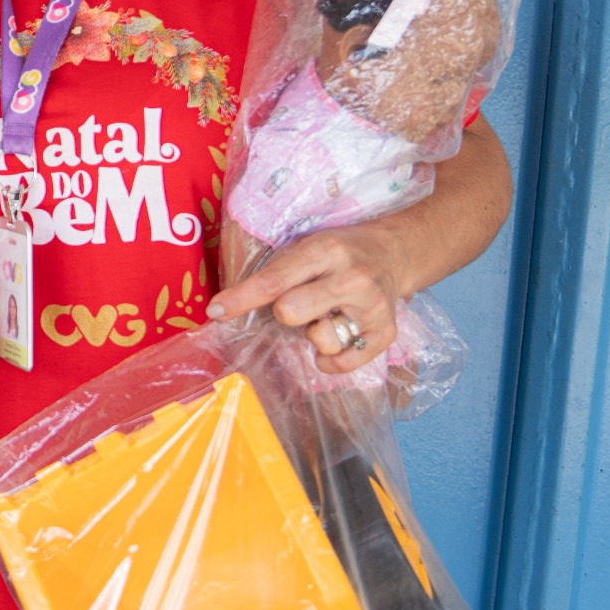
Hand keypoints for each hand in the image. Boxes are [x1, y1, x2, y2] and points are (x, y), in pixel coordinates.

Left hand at [208, 224, 403, 374]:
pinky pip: (342, 364)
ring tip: (324, 316)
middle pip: (291, 313)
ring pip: (320, 341)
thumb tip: (227, 308)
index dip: (241, 299)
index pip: (274, 281)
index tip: (216, 311)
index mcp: (326, 250)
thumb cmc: (339, 252)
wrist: (393, 253)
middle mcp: (352, 278)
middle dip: (283, 313)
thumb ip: (277, 272)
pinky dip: (329, 360)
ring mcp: (372, 307)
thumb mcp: (308, 246)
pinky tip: (333, 338)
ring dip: (312, 334)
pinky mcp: (385, 332)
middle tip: (295, 304)